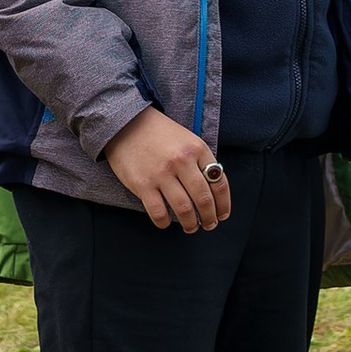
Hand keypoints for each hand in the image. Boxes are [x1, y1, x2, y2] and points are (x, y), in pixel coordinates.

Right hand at [102, 106, 230, 231]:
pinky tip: (167, 222)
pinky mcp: (142, 185)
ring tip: (191, 227)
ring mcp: (161, 174)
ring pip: (184, 210)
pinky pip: (159, 213)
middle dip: (210, 218)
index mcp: (197, 149)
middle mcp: (181, 161)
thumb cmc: (160, 134)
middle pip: (204, 199)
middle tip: (209, 225)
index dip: (223, 204)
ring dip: (191, 224)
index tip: (222, 214)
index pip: (219, 183)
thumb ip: (201, 162)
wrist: (126, 124)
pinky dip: (165, 222)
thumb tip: (213, 190)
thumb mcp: (187, 139)